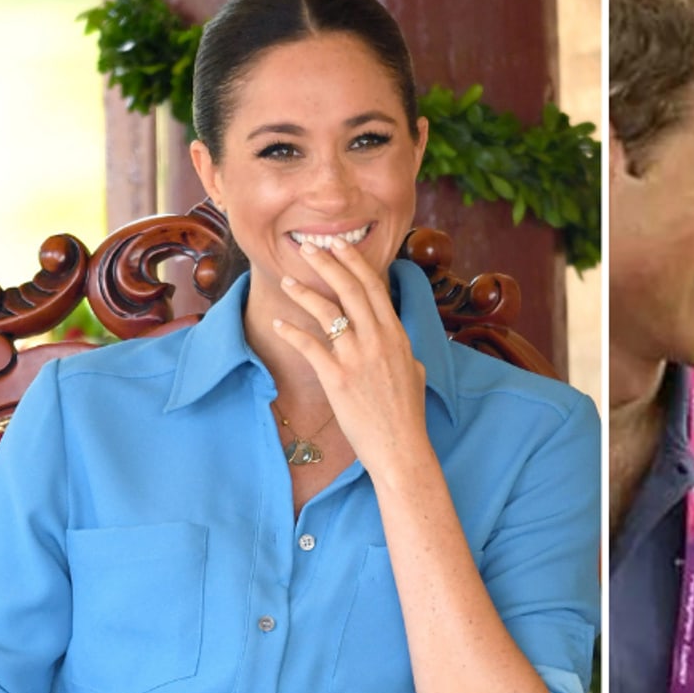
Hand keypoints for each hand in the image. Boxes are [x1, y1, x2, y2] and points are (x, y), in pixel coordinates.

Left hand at [272, 238, 430, 479]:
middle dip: (329, 262)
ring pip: (327, 312)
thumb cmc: (407, 414)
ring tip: (287, 279)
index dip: (354, 262)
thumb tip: (397, 340)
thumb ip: (403, 350)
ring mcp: (357, 357)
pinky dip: (292, 332)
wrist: (401, 448)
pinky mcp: (337, 378)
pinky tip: (279, 324)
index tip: (339, 244)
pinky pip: (310, 347)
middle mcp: (378, 339)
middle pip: (351, 288)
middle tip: (310, 246)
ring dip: (304, 292)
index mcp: (397, 334)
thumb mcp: (414, 372)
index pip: (374, 287)